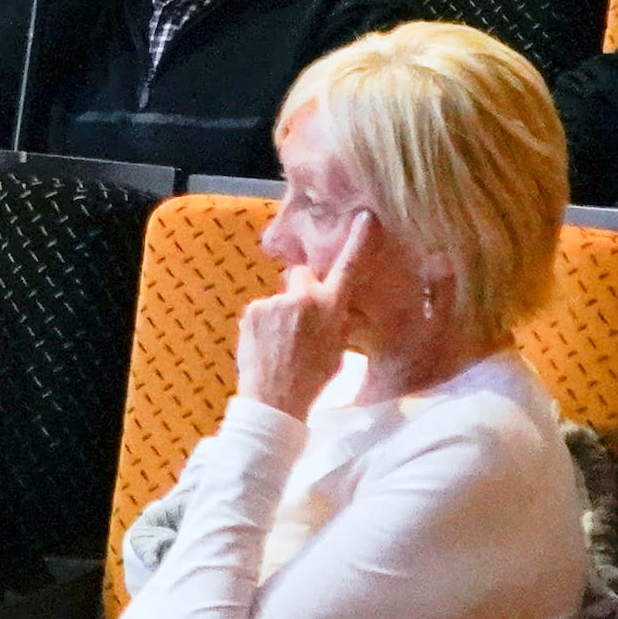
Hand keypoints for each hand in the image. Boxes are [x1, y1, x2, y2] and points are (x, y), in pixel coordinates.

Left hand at [229, 226, 364, 417]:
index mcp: (332, 309)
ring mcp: (276, 302)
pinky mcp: (253, 309)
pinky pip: (262, 310)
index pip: (348, 269)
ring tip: (280, 344)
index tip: (365, 217)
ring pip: (280, 298)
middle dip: (302, 288)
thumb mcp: (339, 351)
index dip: (357, 242)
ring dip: (281, 312)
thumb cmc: (312, 381)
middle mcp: (304, 299)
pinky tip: (266, 346)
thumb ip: (338, 323)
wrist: (274, 400)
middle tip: (300, 317)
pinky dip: (263, 324)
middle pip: (302, 275)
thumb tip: (337, 310)